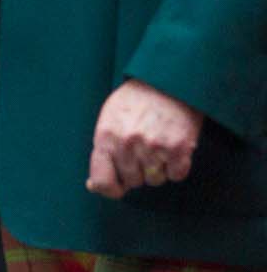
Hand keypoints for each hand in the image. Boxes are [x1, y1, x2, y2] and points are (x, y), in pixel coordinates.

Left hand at [87, 79, 202, 198]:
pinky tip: (172, 148)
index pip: (102, 180)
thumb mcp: (108, 120)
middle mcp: (128, 144)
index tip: (117, 188)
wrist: (167, 81)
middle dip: (137, 171)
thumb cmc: (135, 101)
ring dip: (158, 169)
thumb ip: (102, 152)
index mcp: (106, 136)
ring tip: (157, 144)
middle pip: (133, 181)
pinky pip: (176, 175)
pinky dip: (177, 167)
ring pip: (155, 180)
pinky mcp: (178, 149)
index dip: (109, 189)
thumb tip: (93, 185)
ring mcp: (153, 147)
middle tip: (142, 149)